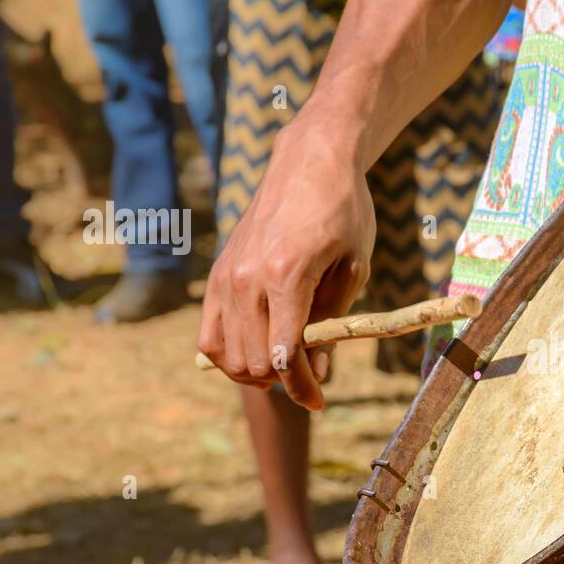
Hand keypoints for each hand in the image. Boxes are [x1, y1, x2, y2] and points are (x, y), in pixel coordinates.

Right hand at [197, 115, 374, 409]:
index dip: (303, 388)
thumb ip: (333, 319)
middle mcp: (247, 279)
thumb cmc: (344, 211)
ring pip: (226, 356)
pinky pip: (208, 334)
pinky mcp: (217, 274)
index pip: (285, 354)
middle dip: (284, 382)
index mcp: (286, 276)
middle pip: (254, 362)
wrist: (309, 161)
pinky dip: (227, 356)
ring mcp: (226, 277)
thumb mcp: (355, 267)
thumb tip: (314, 367)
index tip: (319, 402)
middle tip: (310, 378)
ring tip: (284, 368)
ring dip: (254, 373)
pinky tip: (254, 354)